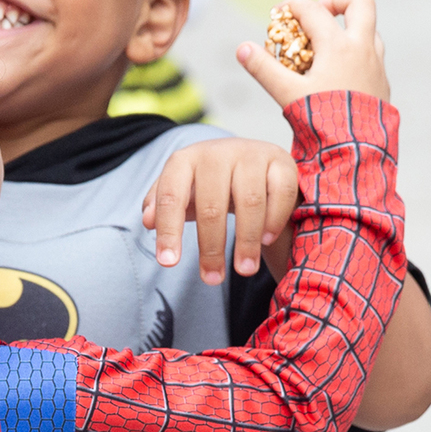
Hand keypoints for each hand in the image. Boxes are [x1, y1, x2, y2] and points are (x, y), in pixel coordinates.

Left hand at [142, 138, 300, 283]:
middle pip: (212, 205)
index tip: (168, 263)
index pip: (171, 195)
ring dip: (246, 241)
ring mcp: (252, 154)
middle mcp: (218, 152)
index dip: (168, 230)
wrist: (252, 163)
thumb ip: (161, 207)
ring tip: (243, 270)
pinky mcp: (282, 161)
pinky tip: (267, 242)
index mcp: (185, 160)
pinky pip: (280, 193)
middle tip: (212, 279)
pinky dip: (273, 220)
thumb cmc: (209, 185)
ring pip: (249, 201)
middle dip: (210, 247)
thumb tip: (147, 221)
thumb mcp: (182, 193)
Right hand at [237, 0, 390, 107]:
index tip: (279, 14)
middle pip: (359, 1)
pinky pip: (372, 56)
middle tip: (318, 13)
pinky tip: (338, 74)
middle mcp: (362, 48)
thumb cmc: (321, 121)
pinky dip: (355, 53)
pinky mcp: (382, 82)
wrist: (357, 150)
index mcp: (338, 45)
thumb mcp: (287, 93)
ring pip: (370, 29)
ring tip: (326, 46)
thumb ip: (264, 69)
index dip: (292, 6)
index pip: (312, 9)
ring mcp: (376, 64)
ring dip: (349, 28)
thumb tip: (242, 48)